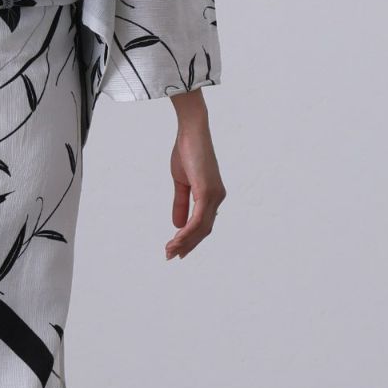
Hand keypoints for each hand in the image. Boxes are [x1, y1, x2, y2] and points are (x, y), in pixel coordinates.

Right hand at [165, 91, 225, 259]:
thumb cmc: (187, 152)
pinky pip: (198, 218)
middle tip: (170, 256)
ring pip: (201, 228)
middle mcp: (217, 198)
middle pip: (204, 230)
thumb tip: (177, 225)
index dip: (190, 239)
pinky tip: (177, 238)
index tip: (177, 250)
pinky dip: (187, 231)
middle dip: (187, 245)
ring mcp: (214, 195)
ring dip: (185, 241)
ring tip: (170, 250)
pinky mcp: (207, 191)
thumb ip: (181, 203)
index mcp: (213, 196)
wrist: (191, 132)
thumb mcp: (181, 182)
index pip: (203, 224)